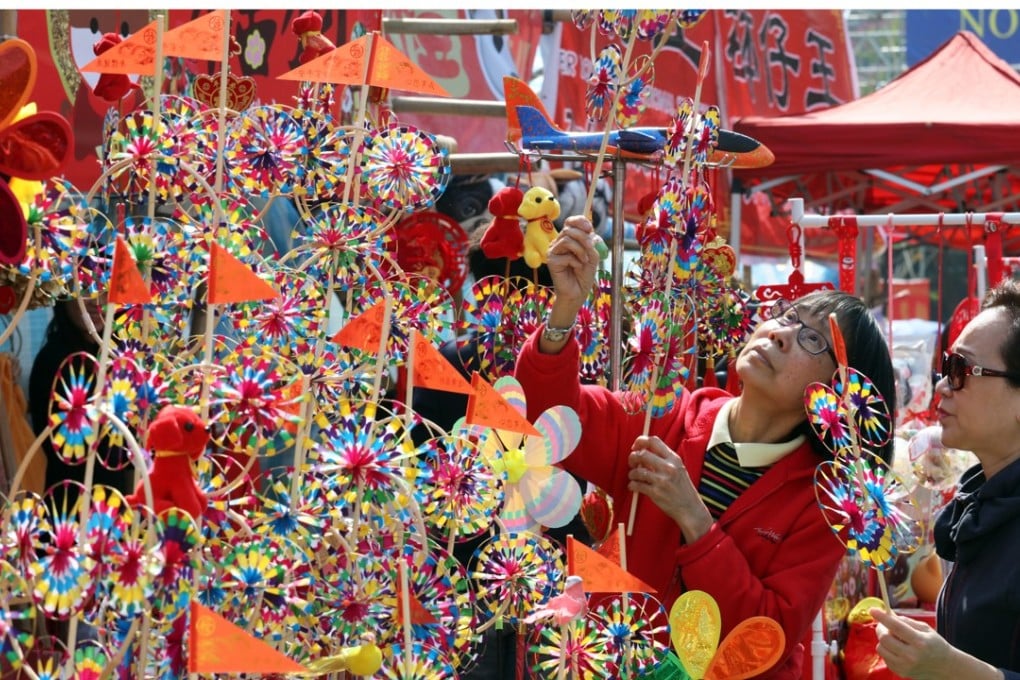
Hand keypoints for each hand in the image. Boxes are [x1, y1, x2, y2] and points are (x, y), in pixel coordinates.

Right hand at [546, 215, 600, 314]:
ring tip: (584, 261)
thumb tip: (591, 232)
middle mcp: (558, 242)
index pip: (570, 222)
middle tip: (591, 249)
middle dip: (583, 238)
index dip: (580, 221)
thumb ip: (592, 243)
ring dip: (580, 250)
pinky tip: (576, 268)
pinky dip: (576, 261)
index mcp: (568, 238)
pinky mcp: (551, 261)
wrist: (578, 292)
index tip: (590, 229)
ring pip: (567, 240)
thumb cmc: (584, 274)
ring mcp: (553, 251)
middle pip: (569, 229)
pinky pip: (566, 255)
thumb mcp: (592, 255)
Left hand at [628, 436, 712, 542]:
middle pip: (642, 454)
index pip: (653, 441)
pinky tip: (634, 486)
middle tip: (632, 464)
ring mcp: (662, 480)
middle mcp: (668, 467)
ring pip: (637, 470)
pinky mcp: (656, 493)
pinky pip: (636, 485)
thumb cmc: (682, 488)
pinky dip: (632, 485)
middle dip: (632, 458)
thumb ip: (663, 459)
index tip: (636, 448)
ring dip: (632, 474)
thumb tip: (642, 451)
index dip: (640, 441)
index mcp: (674, 458)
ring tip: (634, 477)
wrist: (690, 508)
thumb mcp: (678, 468)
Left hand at [870, 608, 994, 679]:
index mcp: (920, 642)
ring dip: (883, 640)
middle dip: (881, 628)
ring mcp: (905, 666)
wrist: (945, 668)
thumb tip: (887, 614)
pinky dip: (887, 650)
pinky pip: (884, 657)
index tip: (873, 610)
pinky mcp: (901, 672)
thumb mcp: (925, 629)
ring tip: (893, 638)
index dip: (882, 617)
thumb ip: (906, 621)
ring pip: (881, 648)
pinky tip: (897, 649)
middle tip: (884, 625)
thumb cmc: (935, 645)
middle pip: (884, 638)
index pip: (896, 627)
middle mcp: (912, 656)